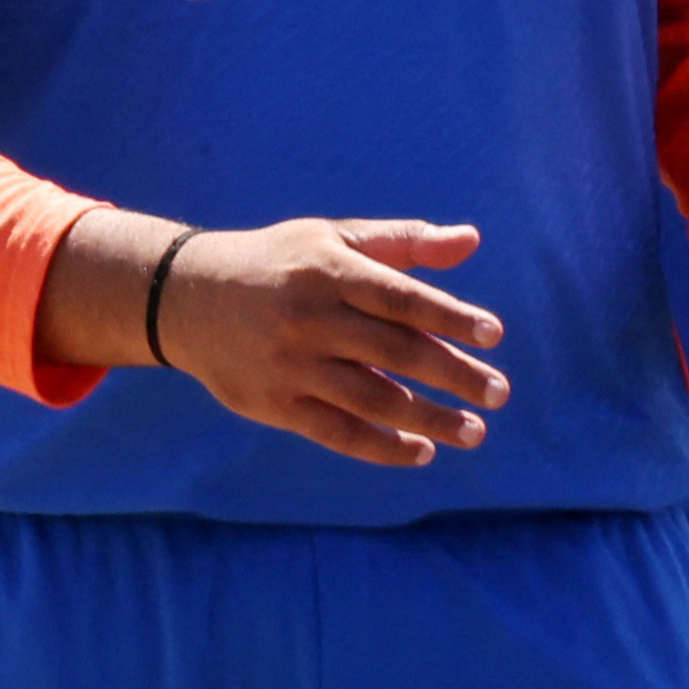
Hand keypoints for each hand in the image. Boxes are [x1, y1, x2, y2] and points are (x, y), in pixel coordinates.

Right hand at [146, 214, 510, 466]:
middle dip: (452, 374)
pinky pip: (336, 432)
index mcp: (330, 271)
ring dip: (427, 418)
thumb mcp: (336, 238)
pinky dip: (381, 446)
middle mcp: (310, 320)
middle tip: (500, 393)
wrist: (188, 299)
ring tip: (473, 431)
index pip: (400, 298)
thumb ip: (405, 242)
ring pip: (371, 399)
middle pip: (394, 352)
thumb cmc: (283, 263)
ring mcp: (291, 366)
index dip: (449, 317)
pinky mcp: (275, 405)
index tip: (494, 335)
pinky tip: (422, 451)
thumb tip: (472, 241)